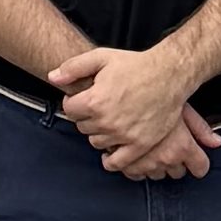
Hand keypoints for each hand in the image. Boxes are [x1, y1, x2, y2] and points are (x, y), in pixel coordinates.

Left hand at [55, 38, 196, 173]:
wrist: (168, 75)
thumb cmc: (135, 65)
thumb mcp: (101, 57)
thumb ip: (73, 67)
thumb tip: (52, 78)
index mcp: (94, 101)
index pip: (69, 109)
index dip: (75, 102)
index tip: (84, 98)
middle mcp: (106, 121)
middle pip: (82, 127)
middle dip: (87, 117)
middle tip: (99, 108)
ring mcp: (124, 135)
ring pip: (96, 143)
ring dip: (99, 134)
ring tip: (109, 122)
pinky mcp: (140, 145)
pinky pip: (117, 162)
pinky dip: (111, 160)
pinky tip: (111, 151)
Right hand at [93, 99, 220, 186]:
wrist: (124, 92)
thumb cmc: (154, 96)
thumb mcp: (183, 109)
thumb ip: (201, 128)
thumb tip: (216, 141)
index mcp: (182, 147)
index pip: (200, 168)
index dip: (199, 162)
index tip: (195, 158)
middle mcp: (165, 158)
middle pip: (178, 172)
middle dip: (175, 161)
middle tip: (169, 144)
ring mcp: (145, 163)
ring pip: (157, 174)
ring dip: (155, 164)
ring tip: (151, 146)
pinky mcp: (126, 164)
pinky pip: (135, 174)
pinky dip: (135, 166)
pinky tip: (134, 152)